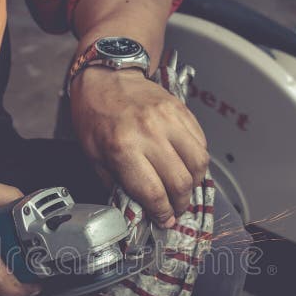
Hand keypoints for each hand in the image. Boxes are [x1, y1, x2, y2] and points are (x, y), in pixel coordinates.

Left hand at [70, 68, 208, 226]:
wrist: (106, 76)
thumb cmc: (95, 116)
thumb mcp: (94, 157)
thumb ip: (117, 184)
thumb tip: (138, 208)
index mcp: (122, 148)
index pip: (154, 192)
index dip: (163, 213)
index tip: (165, 219)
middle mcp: (149, 133)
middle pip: (180, 181)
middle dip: (181, 203)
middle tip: (176, 208)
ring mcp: (168, 119)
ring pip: (198, 163)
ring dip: (195, 183)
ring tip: (185, 189)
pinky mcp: (181, 109)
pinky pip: (200, 141)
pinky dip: (197, 159)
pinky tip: (187, 165)